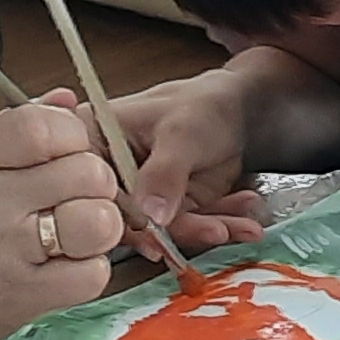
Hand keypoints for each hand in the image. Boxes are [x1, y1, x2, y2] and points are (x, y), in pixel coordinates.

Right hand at [0, 98, 120, 339]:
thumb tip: (69, 100)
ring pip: (98, 221)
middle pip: (87, 172)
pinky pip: (93, 274)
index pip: (45, 126)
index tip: (64, 154)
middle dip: (93, 183)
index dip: (73, 137)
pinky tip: (62, 267)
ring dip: (99, 226)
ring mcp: (5, 249)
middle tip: (71, 198)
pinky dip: (88, 270)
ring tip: (73, 233)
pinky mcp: (23, 294)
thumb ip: (18, 127)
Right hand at [110, 67, 265, 251]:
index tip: (155, 235)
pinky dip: (221, 226)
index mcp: (93, 142)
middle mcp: (111, 173)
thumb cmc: (201, 104)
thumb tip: (150, 215)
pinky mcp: (169, 209)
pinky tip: (245, 223)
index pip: (95, 191)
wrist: (238, 109)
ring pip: (165, 229)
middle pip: (130, 217)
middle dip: (180, 229)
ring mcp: (141, 194)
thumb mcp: (181, 133)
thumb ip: (164, 174)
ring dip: (207, 230)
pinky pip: (190, 227)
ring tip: (240, 225)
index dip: (123, 217)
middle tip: (215, 230)